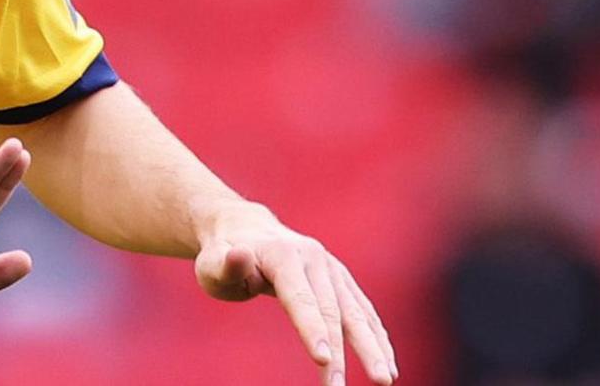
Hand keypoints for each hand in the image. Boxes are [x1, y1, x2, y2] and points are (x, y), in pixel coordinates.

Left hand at [195, 203, 396, 384]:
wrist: (246, 229)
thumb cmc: (222, 254)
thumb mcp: (211, 262)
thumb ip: (225, 264)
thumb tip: (240, 254)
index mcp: (283, 255)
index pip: (301, 298)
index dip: (312, 329)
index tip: (322, 360)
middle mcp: (314, 258)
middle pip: (333, 310)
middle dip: (343, 352)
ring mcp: (332, 269)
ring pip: (358, 312)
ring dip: (373, 347)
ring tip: (385, 381)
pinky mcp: (341, 280)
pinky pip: (364, 311)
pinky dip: (377, 336)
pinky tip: (388, 364)